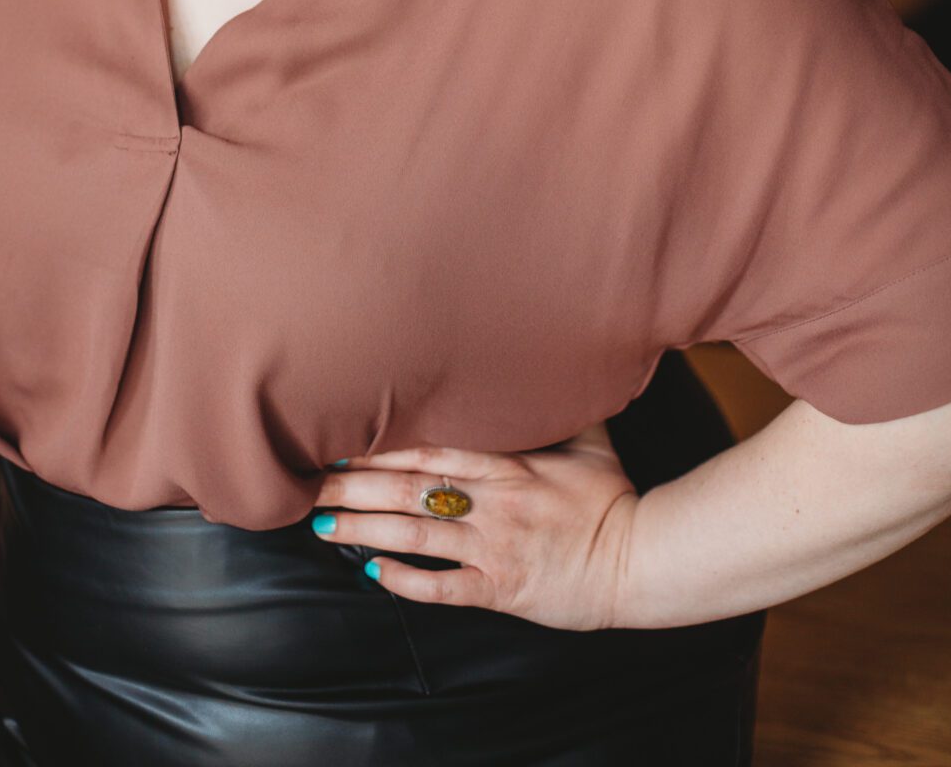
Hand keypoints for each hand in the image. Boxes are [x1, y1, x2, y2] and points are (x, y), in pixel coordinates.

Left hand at [311, 424, 637, 630]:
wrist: (642, 562)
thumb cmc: (612, 498)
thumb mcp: (589, 440)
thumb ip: (554, 407)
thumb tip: (541, 361)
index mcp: (512, 461)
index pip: (432, 446)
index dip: (381, 442)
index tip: (338, 433)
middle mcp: (496, 501)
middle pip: (411, 488)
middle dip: (355, 484)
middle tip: (308, 479)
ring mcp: (497, 547)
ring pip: (417, 535)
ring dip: (364, 530)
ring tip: (322, 523)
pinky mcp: (503, 589)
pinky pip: (445, 587)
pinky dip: (406, 579)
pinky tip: (372, 571)